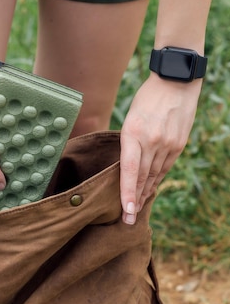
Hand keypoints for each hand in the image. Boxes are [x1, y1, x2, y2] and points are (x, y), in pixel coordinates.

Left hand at [119, 74, 201, 223]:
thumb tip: (124, 168)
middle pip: (142, 178)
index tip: (126, 211)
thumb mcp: (130, 119)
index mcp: (134, 134)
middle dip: (135, 202)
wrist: (176, 82)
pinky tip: (149, 191)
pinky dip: (156, 181)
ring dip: (144, 194)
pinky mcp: (178, 145)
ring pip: (154, 176)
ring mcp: (168, 145)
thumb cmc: (146, 100)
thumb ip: (128, 144)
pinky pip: (165, 168)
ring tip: (136, 210)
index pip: (130, 171)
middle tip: (128, 221)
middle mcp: (152, 142)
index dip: (128, 193)